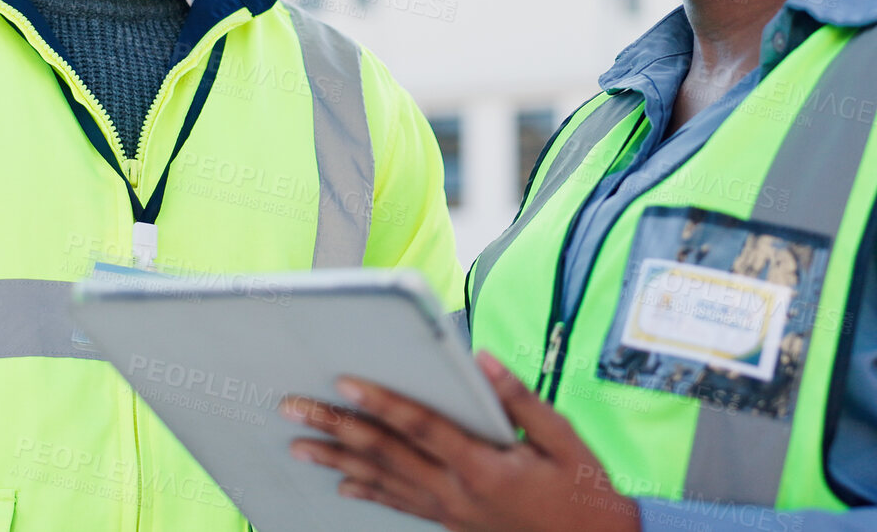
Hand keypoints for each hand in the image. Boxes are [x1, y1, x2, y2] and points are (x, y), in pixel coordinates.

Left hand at [281, 350, 638, 531]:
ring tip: (299, 446)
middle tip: (294, 409)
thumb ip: (519, 400)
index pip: (421, 427)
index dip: (382, 403)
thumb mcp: (563, 438)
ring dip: (337, 461)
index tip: (346, 382)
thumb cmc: (582, 490)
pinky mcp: (451, 521)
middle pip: (385, 454)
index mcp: (482, 465)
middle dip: (336, 428)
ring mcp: (450, 510)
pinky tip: (341, 485)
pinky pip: (400, 504)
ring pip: (382, 481)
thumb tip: (482, 360)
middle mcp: (456, 490)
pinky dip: (368, 492)